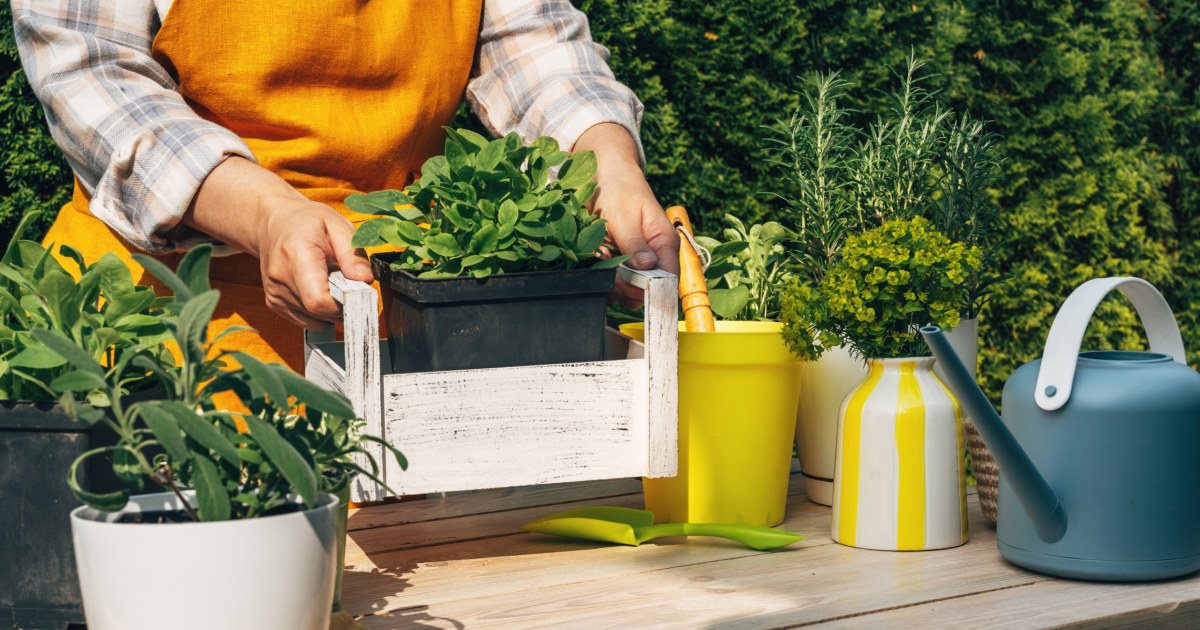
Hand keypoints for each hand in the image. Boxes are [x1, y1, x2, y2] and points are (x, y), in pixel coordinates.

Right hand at [255, 196, 372, 328]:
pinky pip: (306, 321)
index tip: (359, 292)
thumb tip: (365, 280)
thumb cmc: (307, 221)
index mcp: (295, 255)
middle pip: (318, 313)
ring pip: (315, 320)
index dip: (344, 304)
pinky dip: (321, 313)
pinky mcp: (275, 303)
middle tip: (350, 285)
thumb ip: (352, 252)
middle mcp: (280, 278)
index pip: (318, 300)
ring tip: (333, 284)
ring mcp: (275, 294)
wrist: (274, 223)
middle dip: (343, 306)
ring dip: (332, 310)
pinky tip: (321, 290)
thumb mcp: (336, 224)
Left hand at [574, 123, 678, 307]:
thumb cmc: (620, 191)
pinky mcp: (626, 262)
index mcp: (665, 244)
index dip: (648, 291)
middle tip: (604, 267)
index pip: (667, 281)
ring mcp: (641, 261)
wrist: (609, 177)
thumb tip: (648, 267)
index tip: (622, 284)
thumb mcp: (624, 217)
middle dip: (623, 287)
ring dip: (611, 280)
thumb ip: (634, 244)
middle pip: (647, 290)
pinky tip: (596, 256)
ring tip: (598, 256)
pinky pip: (617, 279)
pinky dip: (604, 274)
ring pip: (630, 288)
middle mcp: (656, 257)